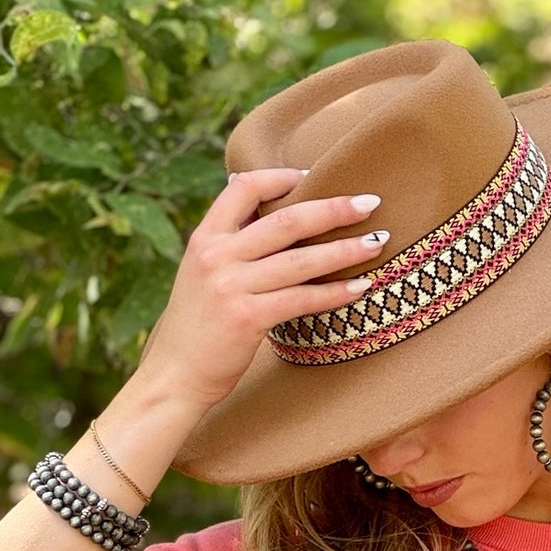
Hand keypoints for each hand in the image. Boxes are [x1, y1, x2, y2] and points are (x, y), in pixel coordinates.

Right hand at [135, 167, 392, 411]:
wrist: (173, 375)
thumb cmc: (195, 331)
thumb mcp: (201, 277)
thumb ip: (230, 251)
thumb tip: (266, 228)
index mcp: (205, 239)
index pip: (243, 187)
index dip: (280, 176)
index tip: (312, 175)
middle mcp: (217, 256)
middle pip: (285, 220)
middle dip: (332, 208)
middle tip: (369, 201)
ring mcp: (231, 286)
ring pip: (300, 259)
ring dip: (345, 250)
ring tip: (377, 242)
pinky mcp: (248, 318)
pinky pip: (302, 299)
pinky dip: (335, 292)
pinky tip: (361, 288)